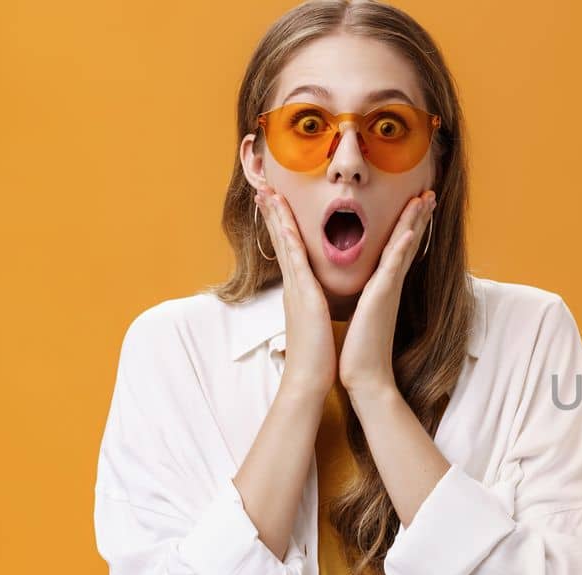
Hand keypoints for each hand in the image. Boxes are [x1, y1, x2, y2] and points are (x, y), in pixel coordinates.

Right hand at [256, 186, 335, 397]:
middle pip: (281, 240)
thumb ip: (315, 307)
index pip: (290, 251)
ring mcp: (295, 289)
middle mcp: (294, 285)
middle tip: (263, 186)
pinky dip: (287, 237)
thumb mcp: (318, 322)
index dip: (282, 226)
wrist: (309, 380)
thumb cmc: (318, 355)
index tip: (277, 203)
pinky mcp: (302, 295)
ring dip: (275, 216)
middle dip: (272, 213)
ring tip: (266, 191)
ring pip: (284, 244)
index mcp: (300, 291)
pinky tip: (282, 219)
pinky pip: (294, 259)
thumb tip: (316, 301)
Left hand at [340, 189, 435, 400]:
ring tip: (425, 199)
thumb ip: (368, 299)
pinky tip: (408, 232)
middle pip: (408, 241)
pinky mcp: (382, 298)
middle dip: (418, 216)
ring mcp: (388, 289)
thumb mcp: (362, 315)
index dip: (407, 225)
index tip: (415, 204)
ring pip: (405, 247)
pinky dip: (402, 249)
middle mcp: (390, 284)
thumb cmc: (360, 350)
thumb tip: (367, 292)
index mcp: (383, 286)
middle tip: (429, 193)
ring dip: (415, 222)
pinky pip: (393, 268)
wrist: (365, 376)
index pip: (397, 248)